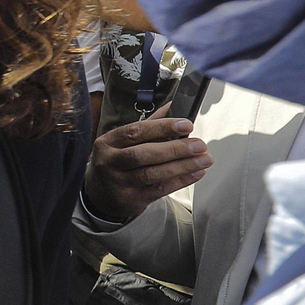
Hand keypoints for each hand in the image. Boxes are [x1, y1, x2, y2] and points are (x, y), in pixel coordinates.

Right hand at [82, 102, 209, 223]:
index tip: (186, 125)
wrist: (101, 194)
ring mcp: (118, 183)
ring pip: (152, 174)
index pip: (135, 132)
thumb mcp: (123, 142)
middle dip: (175, 149)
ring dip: (182, 166)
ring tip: (204, 160)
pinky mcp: (130, 199)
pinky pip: (159, 189)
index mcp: (108, 142)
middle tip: (199, 145)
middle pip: (143, 154)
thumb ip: (148, 125)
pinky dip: (180, 181)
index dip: (162, 127)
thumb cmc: (117, 161)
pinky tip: (195, 173)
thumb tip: (172, 106)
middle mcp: (109, 162)